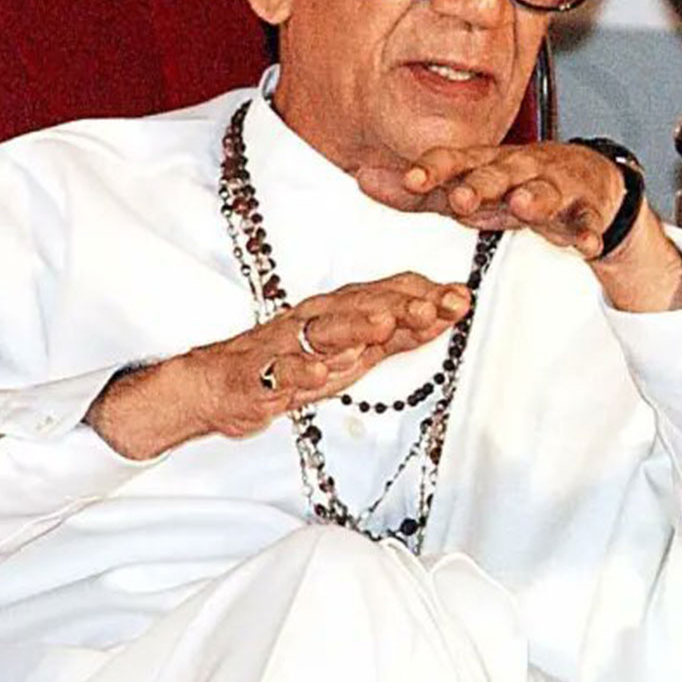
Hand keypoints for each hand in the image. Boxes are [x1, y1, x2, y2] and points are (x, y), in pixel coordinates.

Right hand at [86, 273, 470, 460]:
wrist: (218, 385)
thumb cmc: (294, 364)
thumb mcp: (356, 350)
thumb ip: (401, 333)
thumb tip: (450, 311)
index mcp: (341, 310)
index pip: (388, 295)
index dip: (426, 295)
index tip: (463, 297)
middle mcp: (316, 320)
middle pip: (363, 307)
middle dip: (403, 306)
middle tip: (439, 305)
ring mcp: (286, 346)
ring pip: (324, 332)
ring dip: (356, 326)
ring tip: (385, 325)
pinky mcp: (260, 377)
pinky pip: (280, 374)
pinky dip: (300, 372)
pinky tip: (320, 373)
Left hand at [358, 143, 681, 312]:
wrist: (587, 181)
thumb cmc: (516, 186)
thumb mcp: (467, 188)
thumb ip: (417, 191)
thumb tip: (362, 177)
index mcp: (486, 164)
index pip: (457, 161)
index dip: (434, 168)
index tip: (411, 178)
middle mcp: (520, 169)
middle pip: (500, 173)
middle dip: (482, 183)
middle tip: (462, 197)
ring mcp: (555, 187)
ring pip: (546, 191)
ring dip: (536, 197)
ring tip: (525, 205)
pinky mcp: (585, 210)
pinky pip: (587, 222)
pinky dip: (588, 232)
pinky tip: (587, 242)